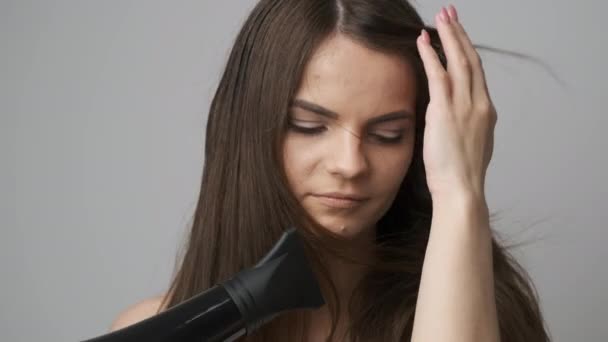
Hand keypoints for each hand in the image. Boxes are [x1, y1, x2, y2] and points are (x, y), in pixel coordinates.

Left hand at [416, 5, 496, 201]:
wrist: (461, 190)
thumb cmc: (460, 176)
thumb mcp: (471, 146)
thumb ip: (467, 128)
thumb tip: (456, 122)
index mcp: (486, 113)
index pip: (477, 74)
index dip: (468, 52)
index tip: (460, 38)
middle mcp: (479, 104)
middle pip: (471, 60)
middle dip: (461, 34)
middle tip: (452, 14)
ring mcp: (464, 106)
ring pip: (459, 61)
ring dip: (449, 36)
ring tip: (442, 16)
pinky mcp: (446, 111)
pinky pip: (439, 75)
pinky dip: (431, 55)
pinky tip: (423, 41)